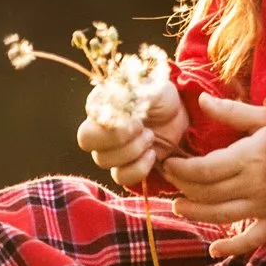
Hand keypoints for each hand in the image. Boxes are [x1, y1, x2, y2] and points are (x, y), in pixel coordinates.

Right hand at [74, 71, 185, 189]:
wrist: (179, 115)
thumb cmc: (161, 96)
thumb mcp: (152, 87)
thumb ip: (134, 94)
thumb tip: (118, 108)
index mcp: (99, 105)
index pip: (87, 119)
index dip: (111, 126)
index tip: (137, 119)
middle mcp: (98, 126)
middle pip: (86, 142)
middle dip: (117, 139)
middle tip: (142, 129)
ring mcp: (110, 149)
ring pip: (103, 161)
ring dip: (132, 151)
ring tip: (151, 136)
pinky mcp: (125, 166)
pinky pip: (120, 177)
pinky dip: (138, 169)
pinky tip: (152, 154)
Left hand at [160, 94, 265, 258]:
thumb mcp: (264, 117)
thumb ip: (231, 112)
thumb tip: (202, 100)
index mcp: (248, 159)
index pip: (203, 170)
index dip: (181, 170)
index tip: (168, 164)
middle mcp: (253, 186)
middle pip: (207, 193)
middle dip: (183, 188)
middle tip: (169, 182)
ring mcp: (265, 206)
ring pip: (221, 216)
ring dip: (196, 214)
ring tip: (178, 207)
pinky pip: (252, 239)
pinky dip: (233, 247)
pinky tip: (214, 250)